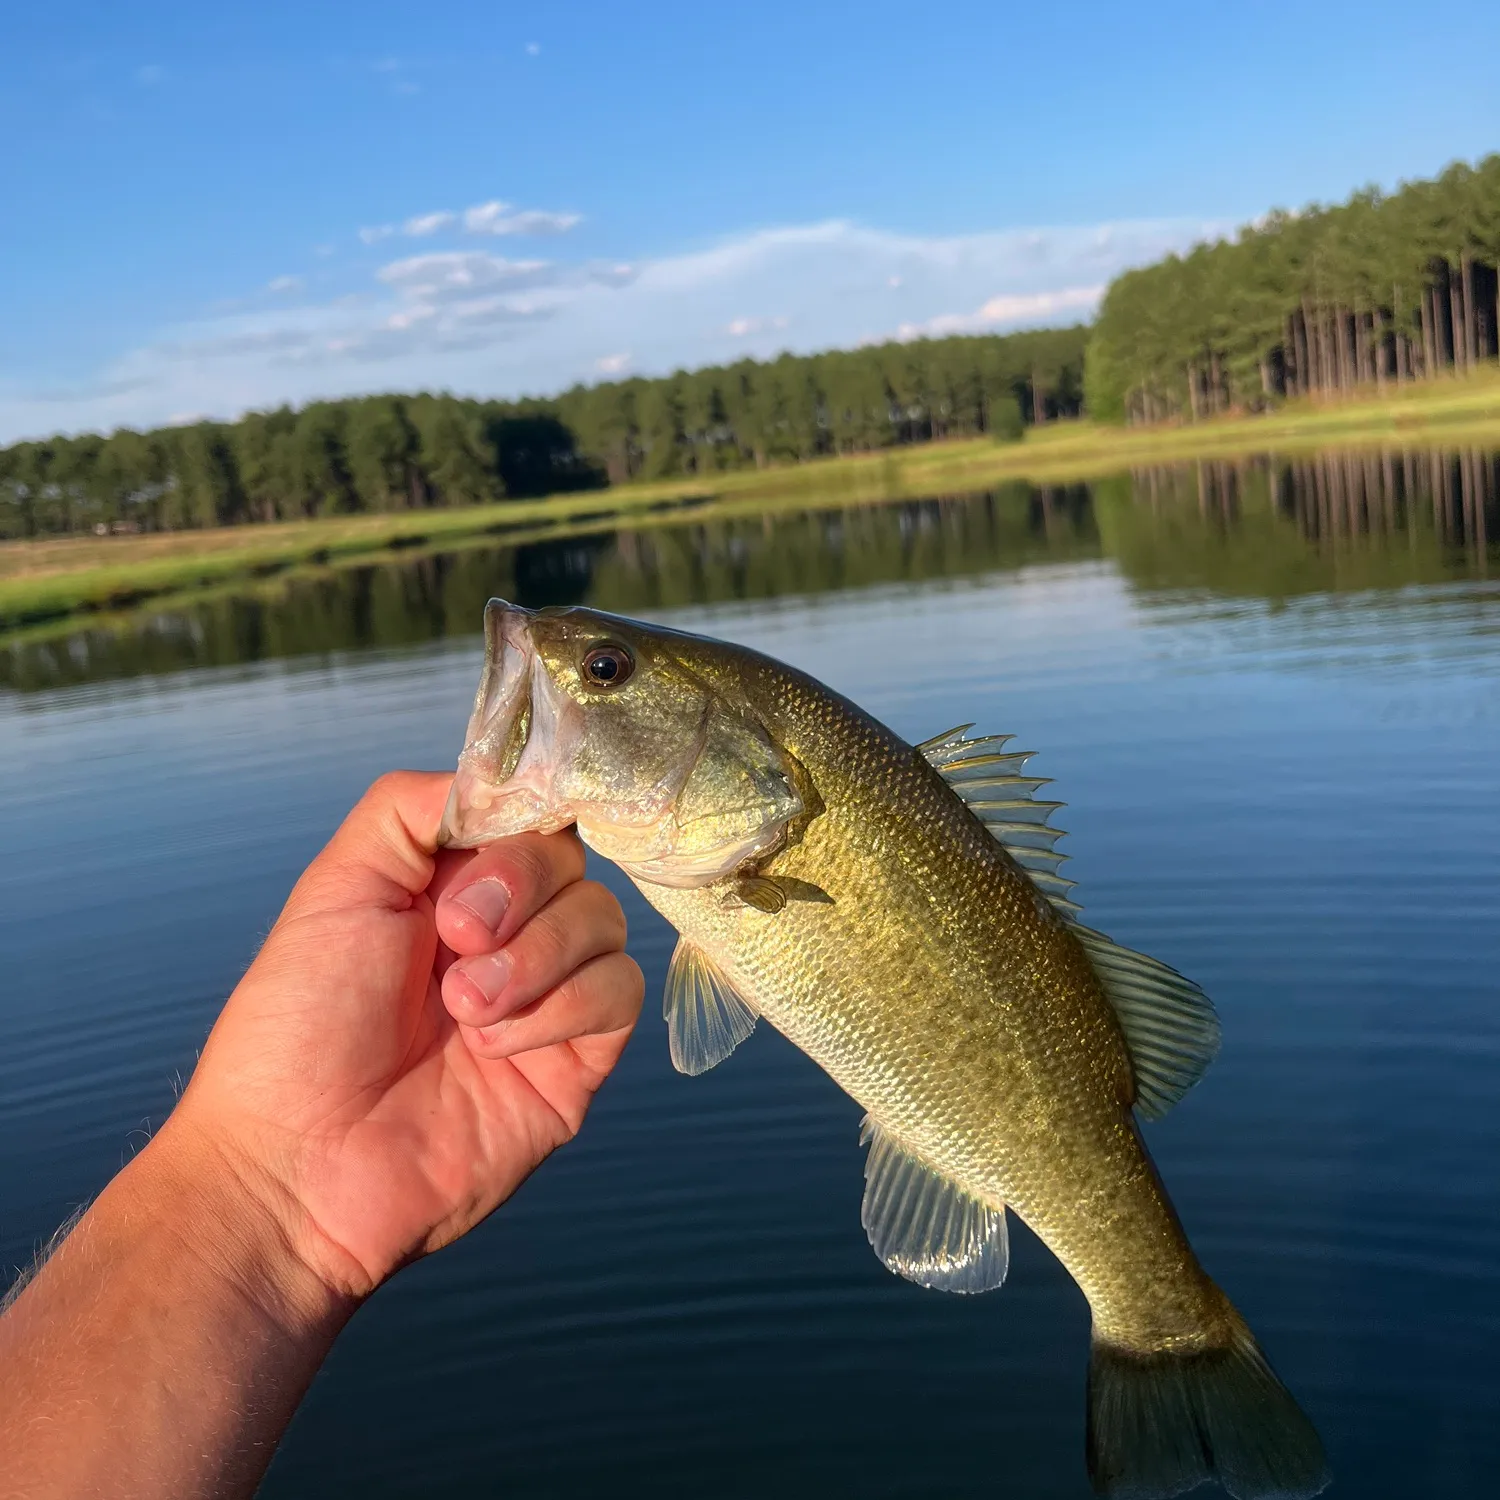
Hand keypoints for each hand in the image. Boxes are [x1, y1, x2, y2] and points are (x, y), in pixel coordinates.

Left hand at [171, 771, 643, 1300]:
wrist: (298, 1165)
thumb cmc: (298, 1027)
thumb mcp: (340, 884)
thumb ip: (413, 807)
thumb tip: (501, 775)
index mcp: (449, 885)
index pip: (529, 815)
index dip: (519, 821)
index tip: (479, 846)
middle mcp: (506, 933)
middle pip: (574, 860)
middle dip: (519, 888)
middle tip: (453, 938)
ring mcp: (545, 996)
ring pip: (607, 921)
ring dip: (535, 956)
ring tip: (463, 1008)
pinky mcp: (577, 1060)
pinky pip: (619, 992)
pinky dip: (561, 1006)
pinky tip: (495, 1044)